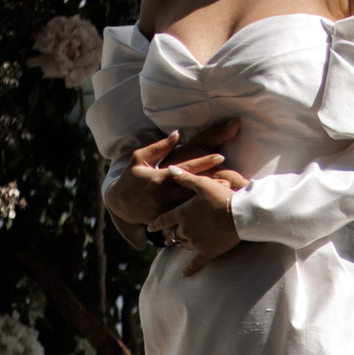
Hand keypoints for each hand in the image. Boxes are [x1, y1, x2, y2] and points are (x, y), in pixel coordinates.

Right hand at [104, 120, 239, 224]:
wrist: (120, 204)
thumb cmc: (132, 177)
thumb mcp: (140, 158)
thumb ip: (159, 147)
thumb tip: (177, 134)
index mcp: (158, 178)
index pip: (185, 169)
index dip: (203, 163)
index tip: (221, 157)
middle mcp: (163, 195)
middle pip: (193, 189)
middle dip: (212, 184)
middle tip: (232, 179)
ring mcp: (165, 210)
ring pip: (191, 204)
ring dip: (209, 199)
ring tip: (228, 194)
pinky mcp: (166, 220)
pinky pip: (185, 216)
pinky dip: (199, 213)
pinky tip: (214, 210)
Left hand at [145, 166, 247, 275]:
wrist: (240, 214)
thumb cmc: (222, 196)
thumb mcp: (202, 184)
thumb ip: (185, 178)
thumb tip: (169, 169)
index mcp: (181, 214)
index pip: (163, 220)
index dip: (155, 224)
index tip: (149, 228)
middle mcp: (185, 229)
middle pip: (173, 234)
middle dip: (170, 235)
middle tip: (167, 237)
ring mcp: (195, 242)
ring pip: (183, 245)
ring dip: (181, 244)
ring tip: (180, 245)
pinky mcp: (207, 252)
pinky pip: (195, 263)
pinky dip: (189, 269)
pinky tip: (185, 275)